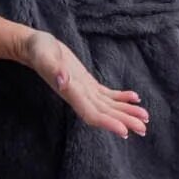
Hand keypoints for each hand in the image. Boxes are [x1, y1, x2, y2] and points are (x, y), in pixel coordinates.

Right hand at [22, 30, 148, 137]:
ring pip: (108, 106)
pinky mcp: (87, 83)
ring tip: (144, 118)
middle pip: (104, 114)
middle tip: (144, 129)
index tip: (125, 131)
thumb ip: (53, 69)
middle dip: (124, 121)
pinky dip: (121, 98)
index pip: (91, 114)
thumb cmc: (38, 50)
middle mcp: (78, 96)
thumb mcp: (44, 56)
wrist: (34, 47)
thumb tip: (63, 81)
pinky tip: (134, 99)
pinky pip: (106, 95)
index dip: (108, 123)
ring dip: (126, 112)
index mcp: (71, 92)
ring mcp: (83, 90)